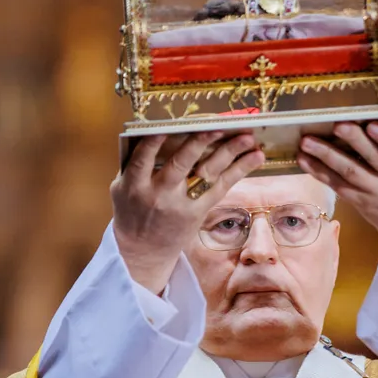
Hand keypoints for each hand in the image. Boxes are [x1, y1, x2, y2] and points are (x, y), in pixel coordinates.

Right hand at [112, 131, 264, 293]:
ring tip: (248, 138)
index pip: (143, 160)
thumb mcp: (122, 189)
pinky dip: (239, 170)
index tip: (166, 127)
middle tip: (217, 127)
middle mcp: (159, 195)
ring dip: (230, 153)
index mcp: (134, 187)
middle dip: (199, 144)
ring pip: (207, 175)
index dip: (153, 143)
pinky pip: (221, 188)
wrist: (142, 251)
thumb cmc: (131, 211)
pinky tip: (254, 157)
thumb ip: (135, 164)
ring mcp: (182, 205)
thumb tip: (157, 131)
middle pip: (181, 165)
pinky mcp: (199, 213)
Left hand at [297, 122, 377, 255]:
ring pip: (350, 173)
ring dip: (326, 156)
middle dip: (354, 141)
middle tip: (337, 124)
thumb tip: (361, 120)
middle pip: (374, 159)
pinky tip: (304, 159)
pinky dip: (319, 171)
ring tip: (307, 141)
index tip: (372, 125)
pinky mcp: (361, 203)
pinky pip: (338, 186)